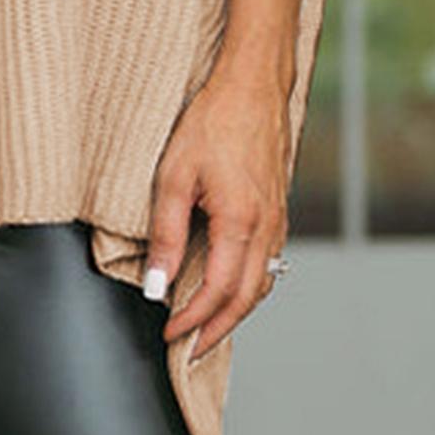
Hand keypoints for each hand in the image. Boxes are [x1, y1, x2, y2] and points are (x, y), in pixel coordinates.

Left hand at [144, 70, 290, 360]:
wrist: (252, 84)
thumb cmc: (213, 120)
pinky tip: (229, 285)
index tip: (170, 333)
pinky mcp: (278, 207)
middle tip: (190, 349)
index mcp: (241, 222)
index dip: (194, 320)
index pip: (219, 292)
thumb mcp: (174, 176)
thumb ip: (165, 235)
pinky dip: (248, 285)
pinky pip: (268, 260)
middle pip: (246, 298)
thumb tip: (157, 284)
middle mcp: (267, 226)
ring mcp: (277, 218)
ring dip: (235, 311)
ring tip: (207, 327)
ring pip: (262, 282)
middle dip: (217, 329)